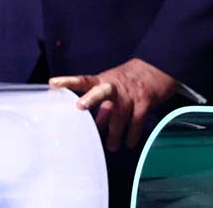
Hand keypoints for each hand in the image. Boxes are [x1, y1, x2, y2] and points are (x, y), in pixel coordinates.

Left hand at [49, 58, 177, 150]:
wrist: (160, 66)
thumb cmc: (132, 78)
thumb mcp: (115, 86)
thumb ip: (104, 104)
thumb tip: (96, 125)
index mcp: (105, 80)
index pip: (84, 80)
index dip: (68, 82)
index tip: (53, 83)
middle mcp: (116, 87)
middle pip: (102, 91)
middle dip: (91, 98)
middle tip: (80, 106)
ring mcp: (130, 95)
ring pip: (119, 117)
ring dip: (114, 134)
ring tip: (112, 146)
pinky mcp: (144, 103)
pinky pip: (135, 123)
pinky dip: (132, 136)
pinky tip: (129, 143)